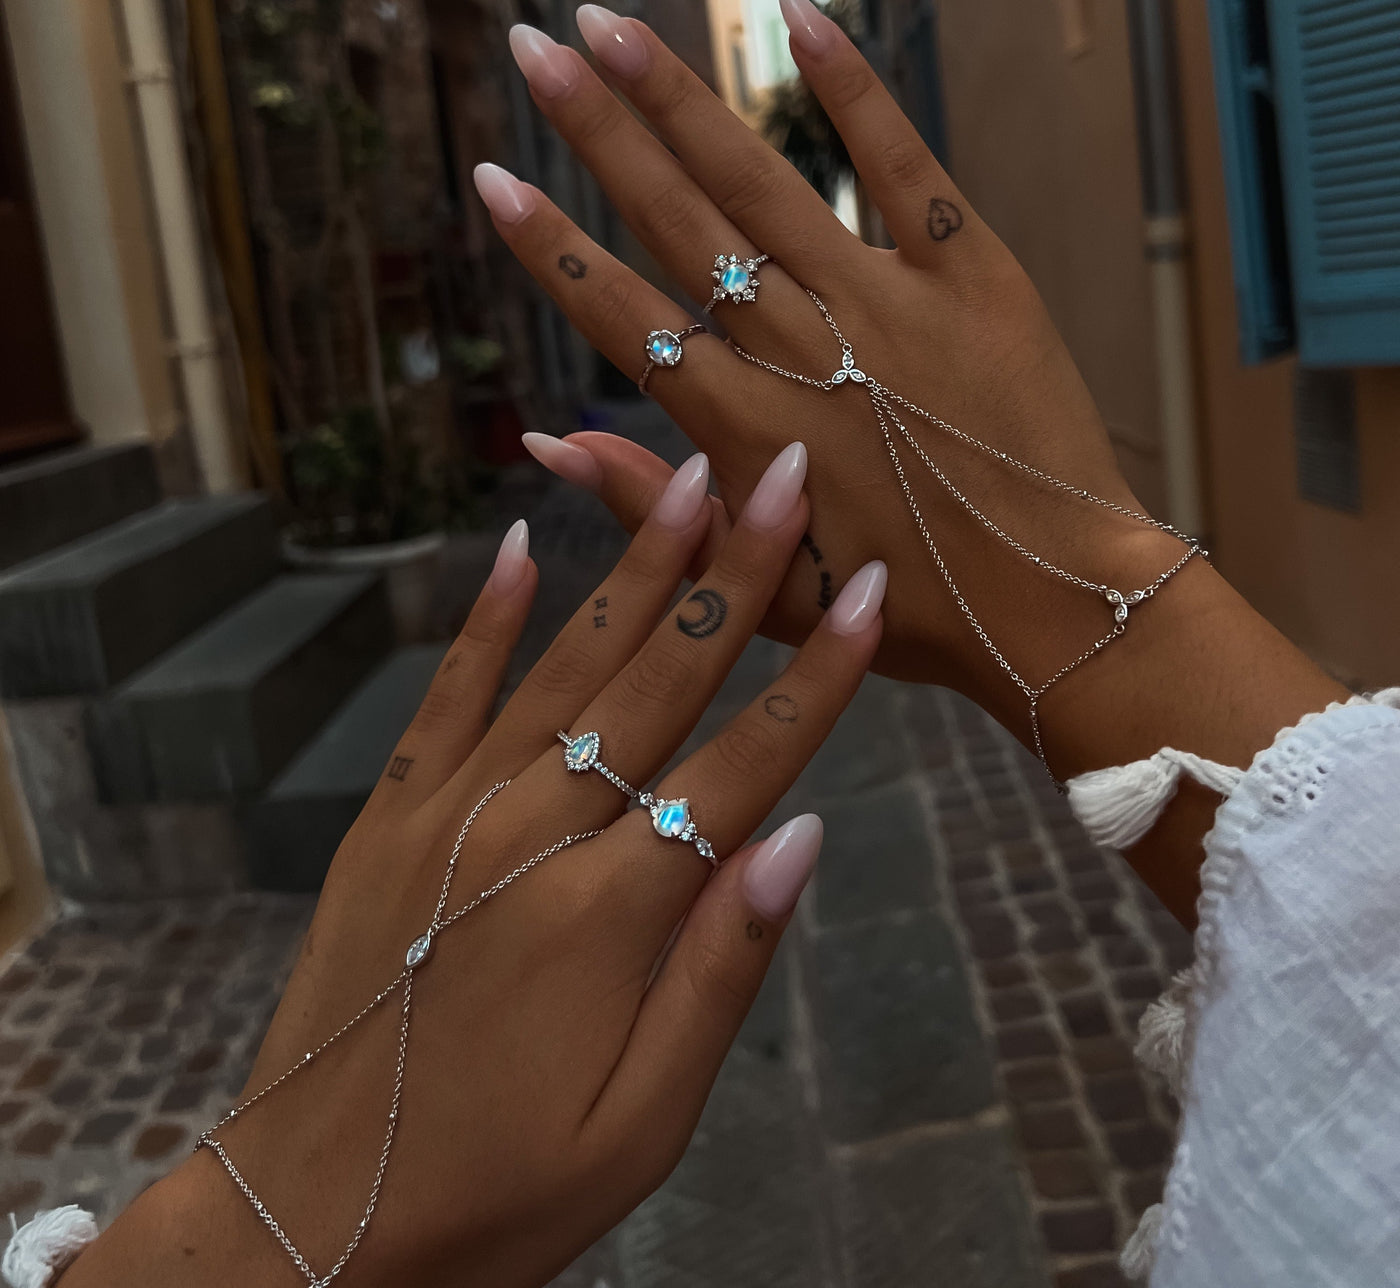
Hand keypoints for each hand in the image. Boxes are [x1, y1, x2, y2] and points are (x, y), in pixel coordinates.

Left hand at [64, 446, 885, 1287]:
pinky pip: (446, 694)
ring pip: (565, 662)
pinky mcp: (389, 816)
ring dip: (635, 566)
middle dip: (735, 570)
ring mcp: (451, 811)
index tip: (871, 589)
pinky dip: (486, 617)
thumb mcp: (642, 1122)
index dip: (819, 673)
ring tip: (683, 478)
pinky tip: (518, 544)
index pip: (747, 763)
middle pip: (661, 679)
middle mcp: (535, 832)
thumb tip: (803, 836)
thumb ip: (723, 970)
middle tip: (783, 474)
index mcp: (615, 910)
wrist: (309, 1214)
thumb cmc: (498, 1189)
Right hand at [474, 0, 1344, 930]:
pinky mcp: (970, 272)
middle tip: (534, 47)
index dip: (552, 249)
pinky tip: (795, 13)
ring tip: (612, 23)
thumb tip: (546, 442)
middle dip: (597, 130)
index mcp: (747, 430)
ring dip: (681, 96)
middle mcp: (802, 349)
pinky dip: (851, 89)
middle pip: (677, 223)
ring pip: (761, 180)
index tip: (493, 179)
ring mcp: (886, 301)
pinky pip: (902, 164)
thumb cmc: (905, 614)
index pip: (624, 321)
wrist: (1060, 605)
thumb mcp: (762, 593)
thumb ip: (654, 509)